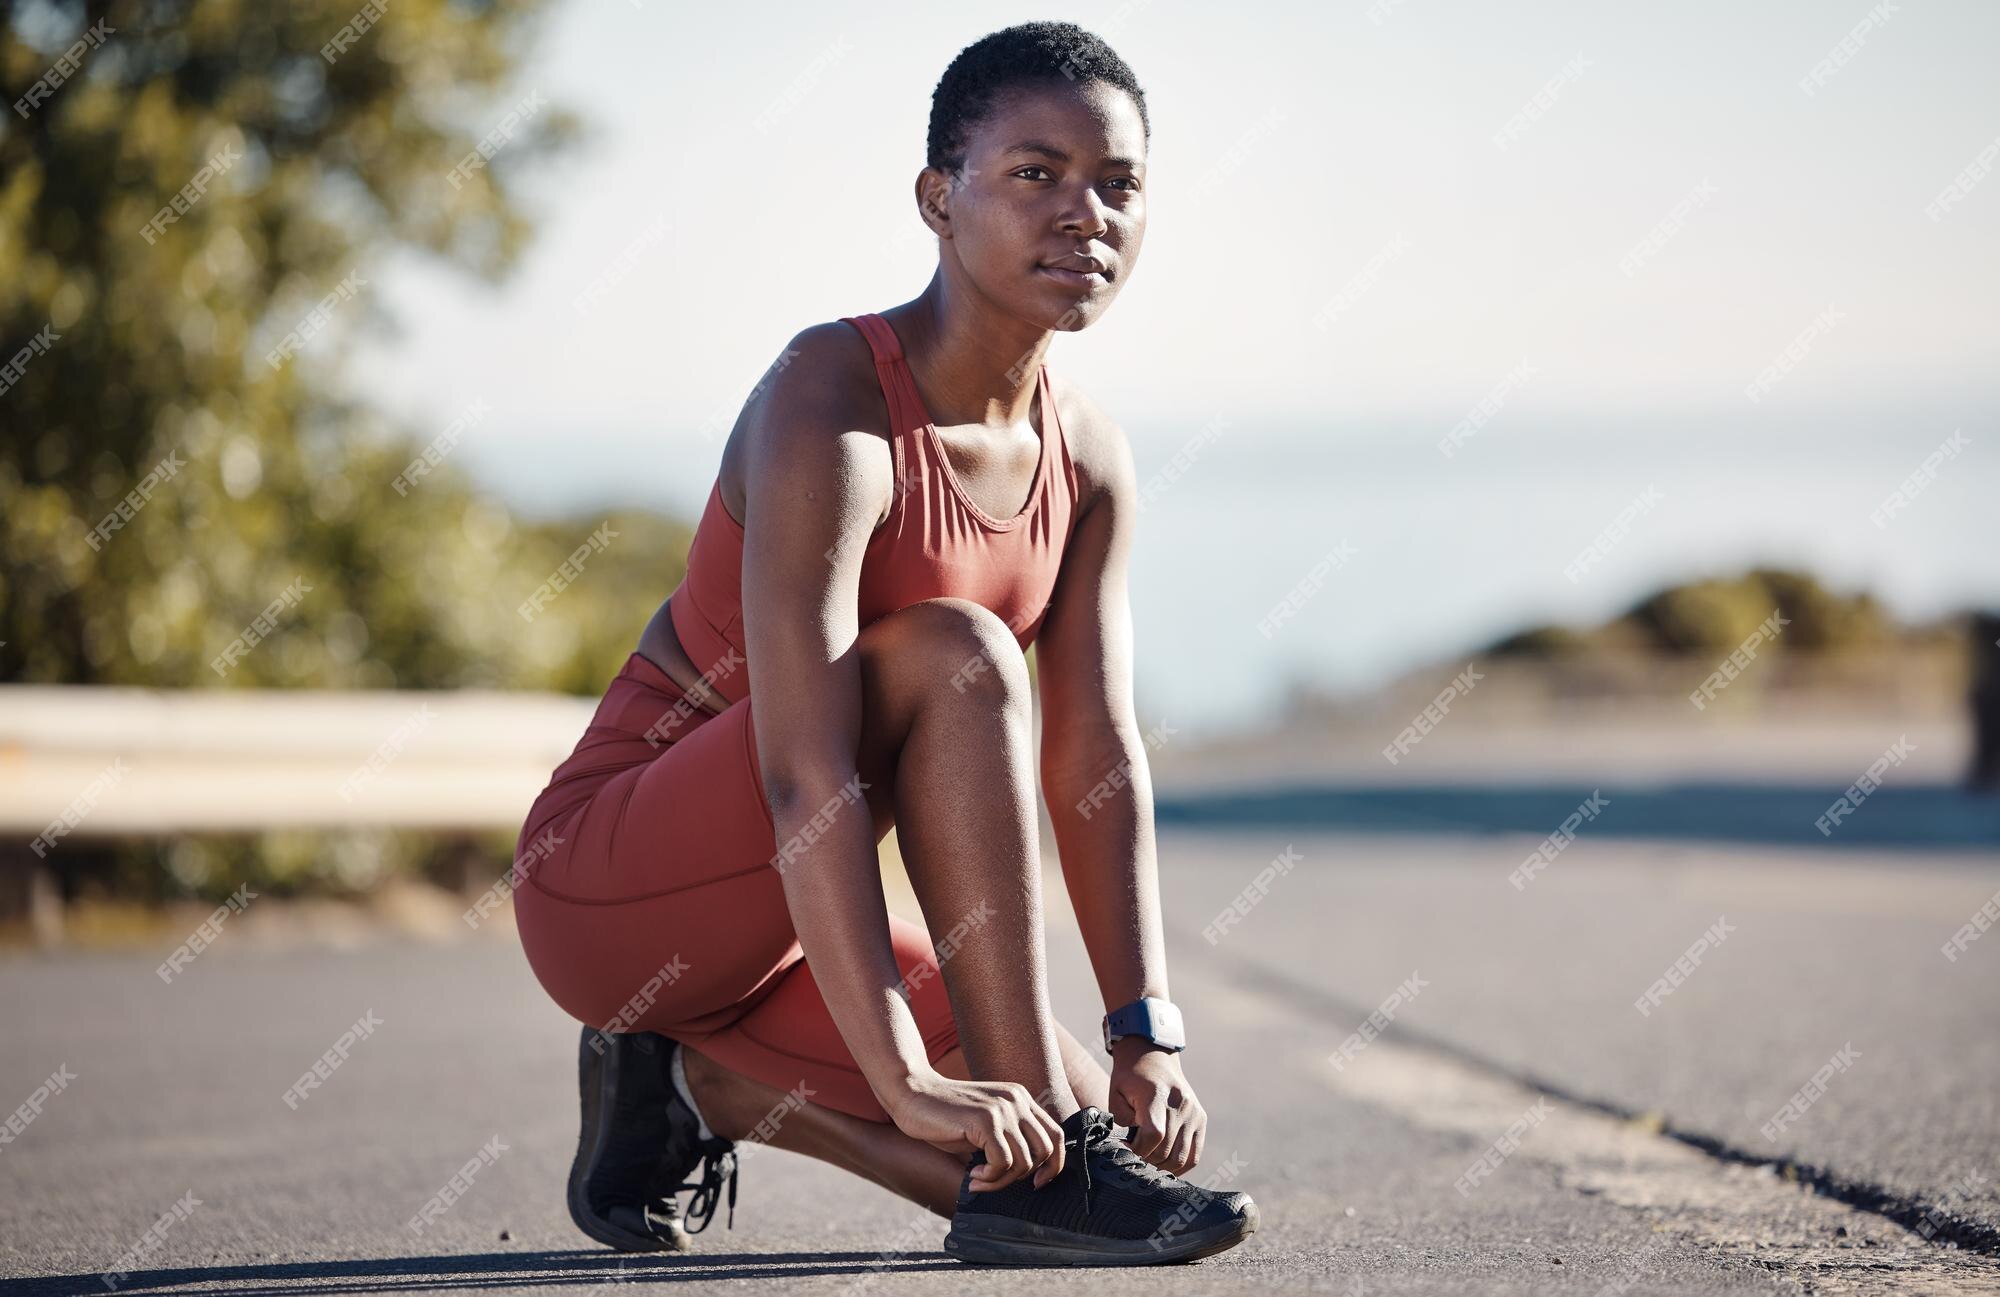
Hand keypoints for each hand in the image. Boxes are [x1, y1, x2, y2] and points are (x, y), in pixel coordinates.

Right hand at [882, 1069, 1067, 1191]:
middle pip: (1046, 1150)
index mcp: (1020, 1099)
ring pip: (1024, 1161)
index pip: (1057, 1135)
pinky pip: (1003, 1162)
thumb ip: (1008, 1139)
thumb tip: (1029, 1175)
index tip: (1036, 1183)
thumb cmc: (945, 1117)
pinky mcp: (985, 1120)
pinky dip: (989, 1177)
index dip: (1053, 1165)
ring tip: (978, 1178)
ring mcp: (1002, 1108)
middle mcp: (1017, 1100)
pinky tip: (972, 1174)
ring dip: (1000, 1181)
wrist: (912, 1095)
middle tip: (995, 1181)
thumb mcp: (985, 1125)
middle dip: (1023, 1177)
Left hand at [1106, 1035, 1204, 1175]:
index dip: (1138, 1149)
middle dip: (1147, 1159)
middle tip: (1134, 1155)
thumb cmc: (1130, 1077)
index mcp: (1157, 1095)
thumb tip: (1131, 1150)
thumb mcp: (1117, 1096)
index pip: (1154, 1135)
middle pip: (1166, 1150)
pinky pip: (1194, 1155)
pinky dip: (1180, 1166)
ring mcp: (1194, 1113)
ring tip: (1147, 1159)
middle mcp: (1180, 1105)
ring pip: (1181, 1158)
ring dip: (1162, 1166)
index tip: (1126, 1146)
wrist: (1153, 1056)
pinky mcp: (1201, 1120)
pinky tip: (1164, 1164)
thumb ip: (1123, 1124)